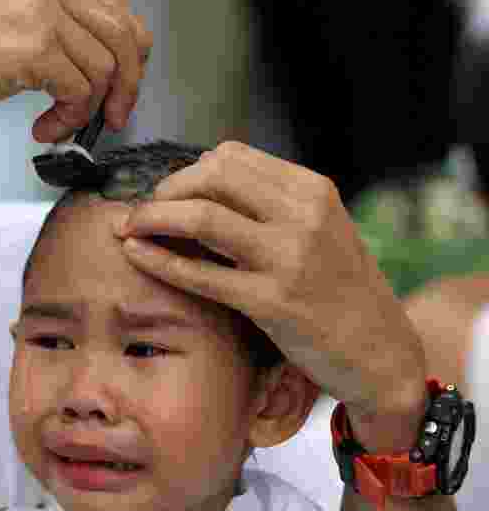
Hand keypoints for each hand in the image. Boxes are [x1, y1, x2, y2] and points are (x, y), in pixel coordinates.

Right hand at [0, 0, 152, 142]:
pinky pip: (81, 91)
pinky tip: (43, 130)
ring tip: (56, 126)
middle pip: (121, 32)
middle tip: (114, 117)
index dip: (125, 49)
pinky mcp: (33, 48)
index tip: (119, 84)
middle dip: (126, 82)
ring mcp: (37, 13)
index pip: (109, 4)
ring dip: (87, 110)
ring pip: (104, 67)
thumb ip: (44, 30)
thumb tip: (97, 60)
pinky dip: (70, 119)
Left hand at [115, 141, 427, 450]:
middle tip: (142, 213)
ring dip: (152, 219)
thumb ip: (267, 205)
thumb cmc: (338, 291)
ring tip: (128, 230)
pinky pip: (201, 273)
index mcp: (311, 190)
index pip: (229, 157)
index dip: (185, 173)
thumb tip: (194, 188)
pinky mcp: (273, 302)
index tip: (165, 196)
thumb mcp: (316, 230)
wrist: (382, 353)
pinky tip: (135, 255)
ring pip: (201, 217)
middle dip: (163, 191)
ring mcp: (289, 258)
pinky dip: (159, 260)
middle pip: (210, 175)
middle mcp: (303, 215)